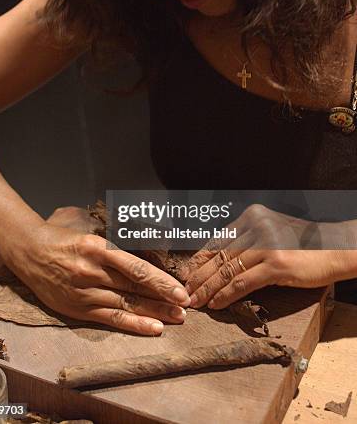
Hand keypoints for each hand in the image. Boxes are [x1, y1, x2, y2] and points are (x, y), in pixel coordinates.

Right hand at [1, 207, 190, 335]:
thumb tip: (143, 230)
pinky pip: (111, 319)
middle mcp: (93, 272)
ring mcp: (85, 292)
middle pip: (135, 288)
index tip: (180, 289)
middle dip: (164, 298)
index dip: (161, 281)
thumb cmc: (61, 234)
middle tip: (187, 306)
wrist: (28, 250)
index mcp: (97, 248)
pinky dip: (134, 324)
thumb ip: (113, 230)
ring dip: (155, 313)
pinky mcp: (78, 308)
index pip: (136, 268)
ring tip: (177, 318)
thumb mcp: (87, 224)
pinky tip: (153, 328)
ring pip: (127, 305)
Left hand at [182, 204, 353, 309]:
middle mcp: (256, 227)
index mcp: (252, 217)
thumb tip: (221, 262)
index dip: (200, 259)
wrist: (336, 249)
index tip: (187, 273)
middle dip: (200, 276)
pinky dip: (226, 295)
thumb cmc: (304, 245)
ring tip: (196, 301)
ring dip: (208, 289)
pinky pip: (243, 282)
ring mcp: (266, 245)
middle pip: (220, 255)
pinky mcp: (277, 264)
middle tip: (186, 291)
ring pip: (228, 270)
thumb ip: (249, 242)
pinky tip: (216, 304)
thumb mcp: (272, 234)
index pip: (218, 240)